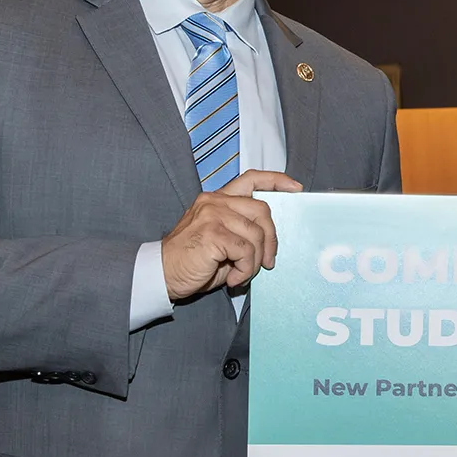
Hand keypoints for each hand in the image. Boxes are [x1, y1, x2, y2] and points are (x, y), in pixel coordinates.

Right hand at [161, 170, 301, 299]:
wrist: (161, 274)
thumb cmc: (193, 261)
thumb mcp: (221, 239)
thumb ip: (242, 230)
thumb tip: (271, 239)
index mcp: (218, 199)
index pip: (251, 179)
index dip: (276, 181)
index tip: (295, 189)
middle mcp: (215, 201)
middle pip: (262, 210)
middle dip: (272, 239)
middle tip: (268, 262)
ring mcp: (212, 215)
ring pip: (256, 234)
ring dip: (256, 261)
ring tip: (242, 273)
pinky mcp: (212, 233)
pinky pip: (246, 251)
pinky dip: (245, 270)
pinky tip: (233, 278)